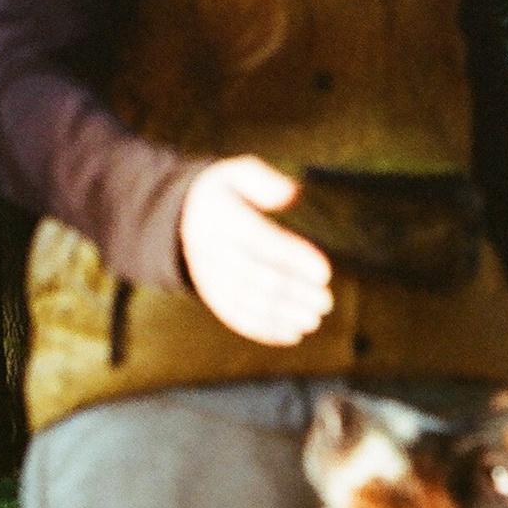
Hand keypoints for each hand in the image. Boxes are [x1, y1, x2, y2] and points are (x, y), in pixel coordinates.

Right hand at [179, 157, 333, 345]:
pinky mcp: (212, 295)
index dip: (293, 258)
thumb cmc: (225, 193)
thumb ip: (264, 181)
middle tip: (325, 301)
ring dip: (282, 315)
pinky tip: (292, 334)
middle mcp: (212, 250)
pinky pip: (237, 316)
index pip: (260, 240)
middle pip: (256, 277)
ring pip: (247, 302)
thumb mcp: (237, 173)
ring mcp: (209, 277)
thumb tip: (292, 194)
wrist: (182, 217)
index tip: (324, 272)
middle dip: (293, 293)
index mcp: (221, 216)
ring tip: (313, 320)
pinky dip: (265, 329)